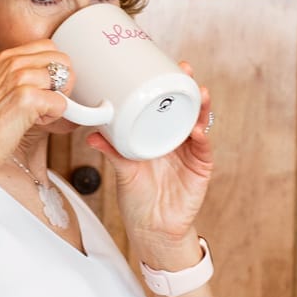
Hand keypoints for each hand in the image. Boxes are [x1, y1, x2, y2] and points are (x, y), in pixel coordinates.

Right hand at [0, 42, 72, 169]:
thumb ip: (21, 75)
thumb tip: (55, 78)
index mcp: (5, 57)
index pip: (48, 46)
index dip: (54, 68)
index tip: (45, 87)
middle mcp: (12, 63)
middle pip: (62, 59)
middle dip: (63, 82)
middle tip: (46, 101)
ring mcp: (20, 78)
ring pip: (65, 80)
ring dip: (57, 100)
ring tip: (36, 113)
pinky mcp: (27, 98)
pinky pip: (61, 103)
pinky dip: (53, 117)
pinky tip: (33, 122)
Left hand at [85, 64, 213, 264]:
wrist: (153, 231)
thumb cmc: (138, 198)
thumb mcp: (123, 171)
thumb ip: (113, 152)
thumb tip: (93, 134)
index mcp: (158, 135)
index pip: (165, 105)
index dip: (167, 86)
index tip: (165, 66)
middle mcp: (177, 139)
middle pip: (186, 108)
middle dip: (188, 88)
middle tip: (184, 70)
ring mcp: (191, 152)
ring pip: (200, 123)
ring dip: (201, 107)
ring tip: (199, 92)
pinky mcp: (200, 168)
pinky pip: (203, 149)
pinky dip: (202, 138)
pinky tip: (198, 130)